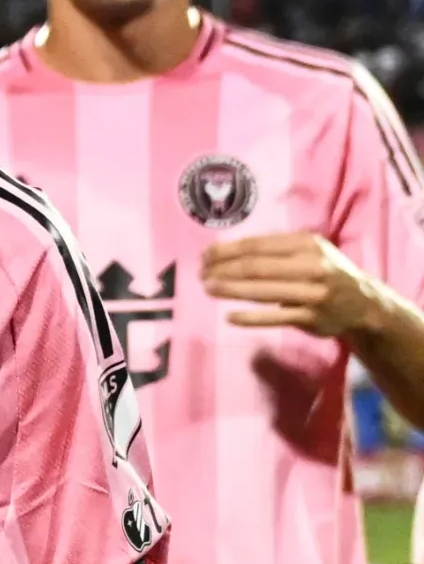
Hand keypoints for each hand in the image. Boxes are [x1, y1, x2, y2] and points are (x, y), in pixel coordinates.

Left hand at [202, 233, 391, 336]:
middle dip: (223, 270)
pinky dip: (251, 317)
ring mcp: (313, 294)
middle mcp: (312, 266)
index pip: (257, 246)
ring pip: (263, 291)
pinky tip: (230, 317)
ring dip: (230, 290)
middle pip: (256, 267)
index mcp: (306, 244)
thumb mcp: (307, 250)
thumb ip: (273, 249)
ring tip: (207, 288)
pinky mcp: (312, 318)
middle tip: (201, 273)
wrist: (363, 303)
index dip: (226, 251)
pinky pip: (275, 318)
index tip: (204, 255)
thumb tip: (222, 250)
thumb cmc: (324, 271)